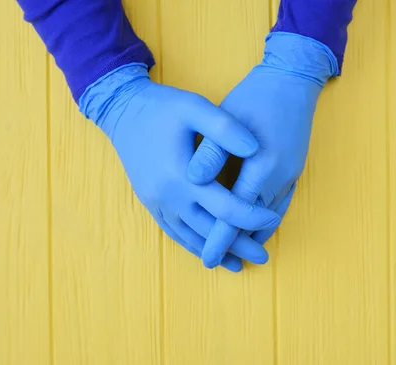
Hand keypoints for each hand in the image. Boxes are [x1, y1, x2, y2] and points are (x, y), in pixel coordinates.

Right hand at [78, 63, 281, 271]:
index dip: (252, 216)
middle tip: (263, 256)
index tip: (273, 218)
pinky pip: (173, 232)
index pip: (225, 207)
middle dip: (238, 245)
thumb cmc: (161, 107)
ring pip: (190, 237)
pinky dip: (192, 245)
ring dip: (215, 251)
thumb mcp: (194, 107)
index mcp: (182, 176)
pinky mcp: (150, 203)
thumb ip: (225, 128)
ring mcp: (156, 202)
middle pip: (209, 231)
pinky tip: (205, 251)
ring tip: (238, 264)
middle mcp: (168, 196)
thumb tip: (256, 148)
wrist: (121, 110)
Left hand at [187, 32, 338, 267]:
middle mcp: (279, 177)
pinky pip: (279, 206)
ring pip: (270, 218)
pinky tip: (257, 228)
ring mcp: (290, 175)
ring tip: (236, 254)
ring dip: (253, 236)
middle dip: (237, 245)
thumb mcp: (229, 117)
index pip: (236, 213)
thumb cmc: (256, 97)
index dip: (220, 238)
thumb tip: (193, 179)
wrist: (294, 79)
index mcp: (261, 166)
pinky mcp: (294, 171)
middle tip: (219, 263)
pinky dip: (266, 221)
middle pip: (255, 223)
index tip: (207, 259)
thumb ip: (212, 150)